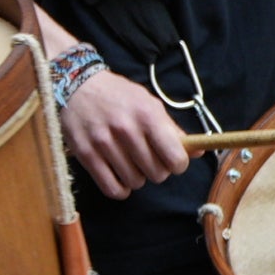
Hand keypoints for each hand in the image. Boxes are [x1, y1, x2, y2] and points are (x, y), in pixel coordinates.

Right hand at [60, 73, 189, 200]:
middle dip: (157, 170)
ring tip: (130, 164)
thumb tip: (197, 152)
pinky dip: (120, 189)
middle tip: (148, 160)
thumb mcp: (149, 103)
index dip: (178, 164)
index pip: (175, 158)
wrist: (76, 85)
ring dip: (137, 177)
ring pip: (135, 182)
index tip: (172, 160)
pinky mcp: (85, 154)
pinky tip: (119, 177)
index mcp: (147, 115)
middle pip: (157, 173)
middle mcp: (125, 129)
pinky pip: (111, 188)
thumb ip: (171, 129)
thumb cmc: (117, 95)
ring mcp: (103, 142)